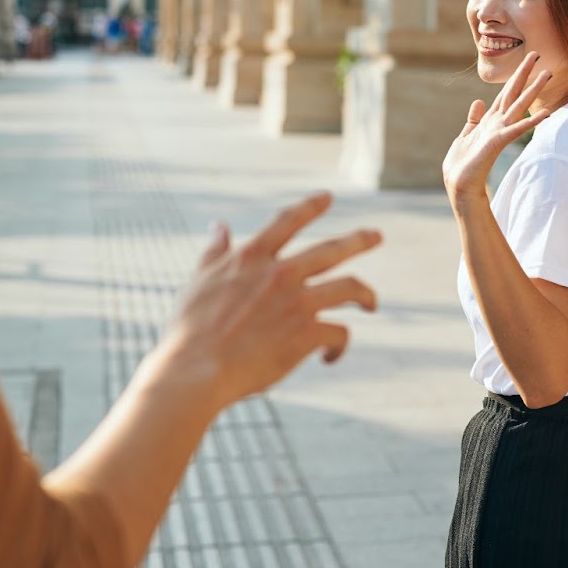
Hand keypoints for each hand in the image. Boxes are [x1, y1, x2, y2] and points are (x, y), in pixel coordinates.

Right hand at [154, 192, 379, 408]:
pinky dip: (339, 345)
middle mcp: (281, 273)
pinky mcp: (308, 333)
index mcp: (253, 257)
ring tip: (371, 304)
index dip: (310, 206)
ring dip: (366, 295)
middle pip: (333, 249)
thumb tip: (217, 225)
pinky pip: (340, 333)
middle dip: (360, 240)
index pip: (288, 221)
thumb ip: (214, 252)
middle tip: (377, 236)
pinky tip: (330, 356)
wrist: (196, 370)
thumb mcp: (199, 280)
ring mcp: (298, 302)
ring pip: (350, 287)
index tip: (327, 197)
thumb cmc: (190, 329)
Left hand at [444, 51, 552, 202]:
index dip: (515, 76)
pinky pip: (517, 129)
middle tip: (537, 54)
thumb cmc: (463, 163)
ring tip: (547, 74)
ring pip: (519, 106)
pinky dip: (531, 121)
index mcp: (490, 120)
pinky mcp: (498, 142)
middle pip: (514, 93)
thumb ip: (474, 118)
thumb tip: (478, 101)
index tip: (526, 61)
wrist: (459, 184)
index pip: (505, 93)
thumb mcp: (466, 134)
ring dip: (533, 90)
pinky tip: (545, 113)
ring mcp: (499, 131)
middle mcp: (498, 122)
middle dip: (525, 74)